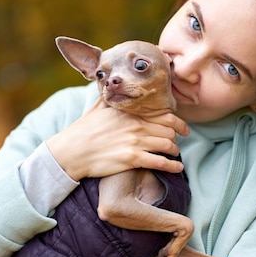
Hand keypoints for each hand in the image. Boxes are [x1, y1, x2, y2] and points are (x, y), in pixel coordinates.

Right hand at [46, 98, 189, 180]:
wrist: (71, 151)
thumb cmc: (82, 130)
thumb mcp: (98, 108)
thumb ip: (111, 99)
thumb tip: (113, 88)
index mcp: (130, 113)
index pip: (164, 114)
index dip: (178, 122)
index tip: (183, 128)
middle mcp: (136, 126)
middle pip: (169, 130)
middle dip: (177, 138)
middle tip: (177, 143)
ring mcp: (135, 142)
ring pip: (168, 145)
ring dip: (175, 151)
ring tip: (176, 155)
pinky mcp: (132, 159)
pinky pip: (160, 162)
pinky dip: (173, 166)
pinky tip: (178, 168)